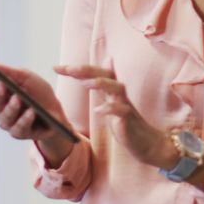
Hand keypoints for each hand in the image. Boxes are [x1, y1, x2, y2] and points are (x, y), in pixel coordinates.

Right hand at [0, 63, 73, 165]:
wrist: (56, 112)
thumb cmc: (38, 93)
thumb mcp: (27, 77)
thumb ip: (9, 72)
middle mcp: (0, 109)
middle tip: (1, 85)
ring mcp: (9, 122)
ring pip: (6, 117)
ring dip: (12, 107)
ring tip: (18, 98)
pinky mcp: (20, 133)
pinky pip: (20, 127)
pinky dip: (25, 119)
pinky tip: (31, 112)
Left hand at [54, 64, 175, 169]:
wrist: (147, 143)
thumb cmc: (126, 123)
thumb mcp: (112, 101)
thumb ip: (105, 84)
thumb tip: (107, 59)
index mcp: (112, 89)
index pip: (94, 73)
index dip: (76, 69)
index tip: (56, 67)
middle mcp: (119, 93)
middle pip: (104, 75)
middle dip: (85, 70)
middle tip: (68, 68)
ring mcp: (125, 104)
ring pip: (115, 87)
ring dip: (100, 83)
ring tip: (84, 83)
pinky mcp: (129, 119)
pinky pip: (121, 110)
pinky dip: (110, 108)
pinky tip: (98, 111)